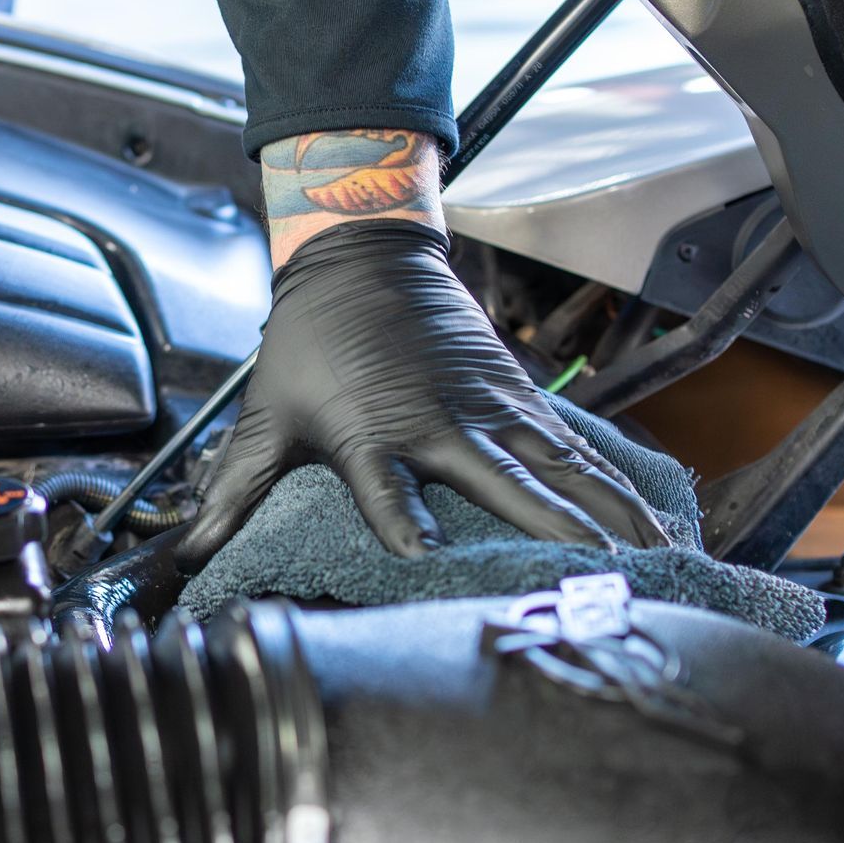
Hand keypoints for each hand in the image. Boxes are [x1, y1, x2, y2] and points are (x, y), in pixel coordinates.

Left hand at [176, 217, 671, 571]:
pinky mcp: (518, 396)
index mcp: (372, 434)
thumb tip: (184, 552)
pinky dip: (613, 484)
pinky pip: (574, 448)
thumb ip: (232, 490)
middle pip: (509, 486)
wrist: (361, 256)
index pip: (386, 491)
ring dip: (610, 516)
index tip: (429, 562)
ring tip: (660, 561)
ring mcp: (490, 408)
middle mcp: (442, 423)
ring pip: (561, 469)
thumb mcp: (266, 416)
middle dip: (560, 538)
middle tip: (604, 586)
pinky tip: (651, 518)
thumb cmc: (310, 342)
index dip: (403, 526)